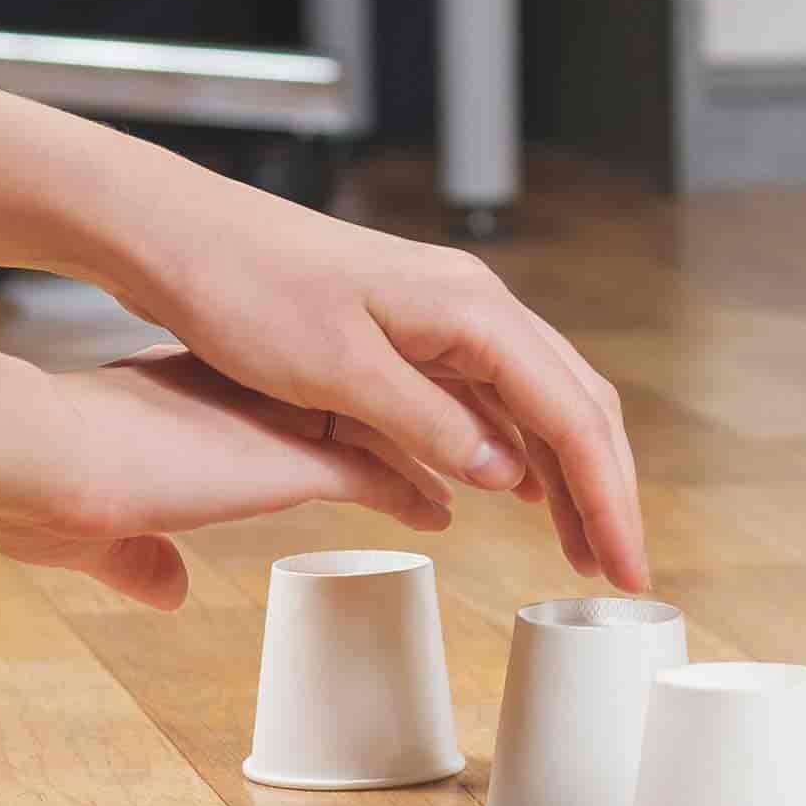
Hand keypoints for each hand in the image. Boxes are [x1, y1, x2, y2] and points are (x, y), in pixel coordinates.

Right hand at [0, 349, 463, 608]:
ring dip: (418, 460)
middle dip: (395, 429)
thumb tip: (167, 591)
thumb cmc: (31, 482)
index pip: (279, 402)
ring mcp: (273, 421)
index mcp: (192, 394)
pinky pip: (378, 468)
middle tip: (436, 451)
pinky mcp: (291, 455)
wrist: (36, 450)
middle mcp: (246, 397)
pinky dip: (415, 489)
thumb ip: (132, 560)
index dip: (319, 421)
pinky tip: (446, 509)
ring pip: (374, 431)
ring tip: (460, 485)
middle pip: (345, 406)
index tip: (344, 439)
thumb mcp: (85, 530)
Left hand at [89, 187, 645, 591]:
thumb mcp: (335, 371)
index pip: (571, 415)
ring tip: (580, 548)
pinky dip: (516, 450)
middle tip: (619, 571)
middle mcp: (474, 306)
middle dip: (604, 491)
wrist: (179, 234)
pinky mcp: (413, 331)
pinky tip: (517, 494)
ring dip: (565, 476)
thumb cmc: (244, 290)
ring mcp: (446, 316)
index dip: (607, 498)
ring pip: (538, 402)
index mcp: (471, 310)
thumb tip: (509, 476)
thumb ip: (428, 423)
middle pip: (574, 405)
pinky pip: (490, 396)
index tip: (626, 567)